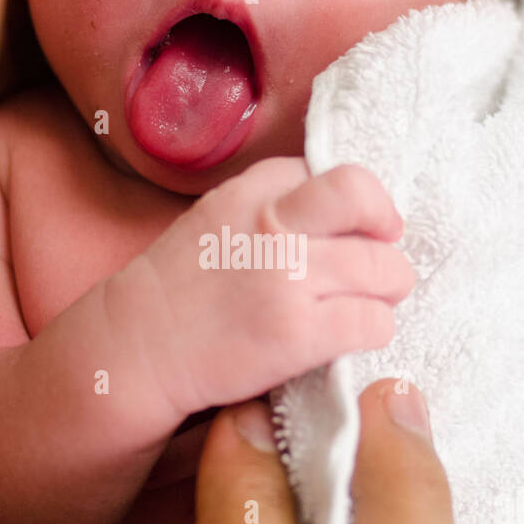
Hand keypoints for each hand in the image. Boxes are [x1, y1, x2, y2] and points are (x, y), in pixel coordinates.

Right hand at [122, 157, 414, 422]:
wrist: (136, 348)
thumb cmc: (183, 288)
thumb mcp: (220, 215)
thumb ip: (277, 204)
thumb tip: (350, 215)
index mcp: (254, 189)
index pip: (336, 174)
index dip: (354, 206)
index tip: (350, 231)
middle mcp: (273, 223)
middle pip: (366, 199)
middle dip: (387, 230)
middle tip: (380, 258)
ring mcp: (287, 277)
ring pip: (384, 267)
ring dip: (387, 289)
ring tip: (368, 305)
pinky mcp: (296, 333)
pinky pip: (373, 322)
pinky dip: (375, 331)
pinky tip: (350, 338)